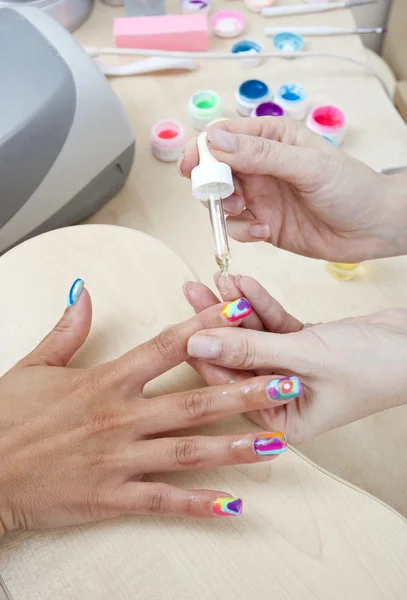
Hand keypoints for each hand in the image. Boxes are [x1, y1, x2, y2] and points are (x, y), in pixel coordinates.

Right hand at [0, 280, 289, 532]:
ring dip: (235, 446)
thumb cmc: (7, 417)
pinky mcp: (111, 496)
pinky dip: (199, 503)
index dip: (206, 327)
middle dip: (243, 390)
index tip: (240, 312)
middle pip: (193, 400)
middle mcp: (119, 417)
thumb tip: (85, 292)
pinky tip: (234, 505)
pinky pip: (163, 500)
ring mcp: (119, 459)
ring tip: (276, 442)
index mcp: (104, 381)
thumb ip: (68, 329)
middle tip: (285, 381)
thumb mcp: (35, 365)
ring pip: (188, 450)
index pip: (165, 347)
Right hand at [179, 118, 406, 261]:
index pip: (224, 136)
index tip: (191, 168)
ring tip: (250, 213)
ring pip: (222, 200)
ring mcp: (261, 196)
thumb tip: (215, 140)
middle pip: (216, 170)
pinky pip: (237, 227)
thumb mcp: (306, 166)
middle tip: (227, 198)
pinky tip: (264, 231)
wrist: (373, 228)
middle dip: (213, 185)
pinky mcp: (264, 223)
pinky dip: (243, 231)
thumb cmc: (350, 187)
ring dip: (227, 210)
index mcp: (271, 139)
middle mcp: (261, 166)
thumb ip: (260, 155)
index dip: (203, 150)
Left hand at [184, 275, 406, 442]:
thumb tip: (196, 344)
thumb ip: (248, 349)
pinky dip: (261, 303)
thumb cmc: (373, 367)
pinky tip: (242, 283)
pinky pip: (274, 324)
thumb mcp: (304, 358)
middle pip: (237, 356)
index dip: (206, 353)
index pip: (228, 386)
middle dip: (215, 323)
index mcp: (280, 419)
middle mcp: (281, 397)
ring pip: (253, 336)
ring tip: (214, 279)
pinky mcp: (303, 345)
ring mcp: (292, 369)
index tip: (185, 323)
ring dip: (236, 307)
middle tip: (192, 292)